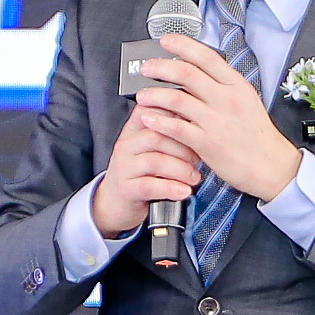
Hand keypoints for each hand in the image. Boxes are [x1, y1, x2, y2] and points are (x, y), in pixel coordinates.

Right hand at [88, 117, 208, 240]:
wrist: (115, 202)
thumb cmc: (140, 173)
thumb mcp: (151, 149)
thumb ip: (168, 134)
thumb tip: (198, 124)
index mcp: (134, 130)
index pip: (152, 112)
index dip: (176, 117)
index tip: (195, 126)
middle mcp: (126, 145)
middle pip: (157, 136)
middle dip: (184, 148)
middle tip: (199, 159)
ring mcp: (123, 167)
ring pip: (155, 161)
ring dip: (181, 170)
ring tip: (194, 177)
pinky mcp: (125, 189)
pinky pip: (150, 186)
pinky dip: (171, 189)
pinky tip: (184, 191)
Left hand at [123, 32, 304, 207]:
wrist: (271, 166)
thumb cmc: (257, 136)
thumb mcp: (247, 100)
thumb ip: (224, 86)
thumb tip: (199, 71)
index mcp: (236, 85)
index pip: (206, 56)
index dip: (182, 45)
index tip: (166, 41)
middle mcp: (226, 99)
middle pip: (186, 73)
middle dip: (160, 67)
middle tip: (147, 68)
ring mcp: (216, 121)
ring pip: (177, 98)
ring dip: (154, 94)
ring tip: (143, 95)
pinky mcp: (207, 143)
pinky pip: (176, 127)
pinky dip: (158, 121)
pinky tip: (148, 118)